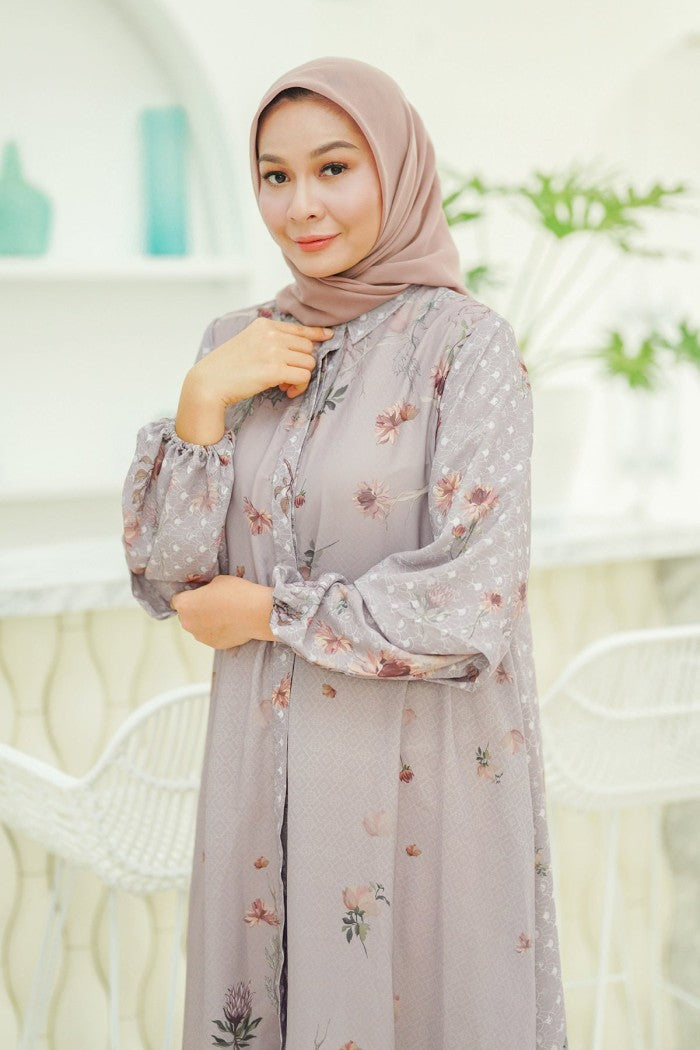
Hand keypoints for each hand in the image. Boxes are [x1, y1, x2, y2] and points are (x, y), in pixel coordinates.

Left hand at [169, 576, 275, 648]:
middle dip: (195, 610)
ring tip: (223, 614)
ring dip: (205, 622)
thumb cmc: (236, 593)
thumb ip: (205, 589)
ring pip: (198, 627)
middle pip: (186, 615)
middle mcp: (187, 623)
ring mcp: (200, 636)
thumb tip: (205, 595)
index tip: (197, 594)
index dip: (187, 596)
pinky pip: (210, 636)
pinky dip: (216, 631)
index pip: (176, 600)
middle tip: (212, 603)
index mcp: (184, 604)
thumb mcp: (217, 581)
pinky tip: (229, 623)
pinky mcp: (213, 645)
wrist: (256, 613)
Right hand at [187, 317, 333, 407]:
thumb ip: (270, 341)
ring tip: (285, 387)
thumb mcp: (248, 343)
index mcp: (264, 325)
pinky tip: (287, 392)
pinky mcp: (275, 370)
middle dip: (303, 364)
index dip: (316, 333)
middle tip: (288, 378)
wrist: (209, 382)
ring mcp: (273, 351)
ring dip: (301, 378)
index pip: (299, 328)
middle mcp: (271, 334)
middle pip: (307, 347)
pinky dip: (300, 387)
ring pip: (308, 363)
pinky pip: (304, 376)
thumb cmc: (227, 368)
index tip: (328, 336)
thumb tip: (298, 351)